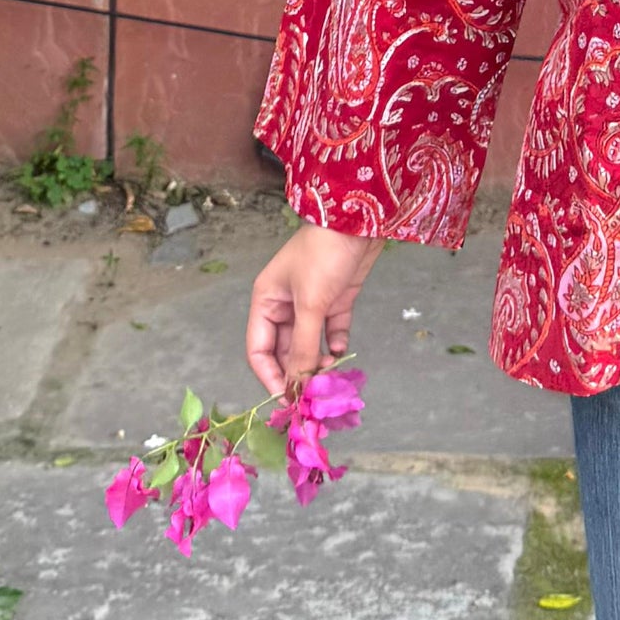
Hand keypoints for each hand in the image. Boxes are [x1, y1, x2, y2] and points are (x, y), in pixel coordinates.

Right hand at [246, 220, 384, 398]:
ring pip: (308, 343)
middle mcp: (284, 304)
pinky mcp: (336, 299)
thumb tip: (296, 384)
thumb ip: (302, 347)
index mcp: (266, 301)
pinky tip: (341, 352)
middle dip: (296, 371)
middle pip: (284, 350)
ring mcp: (311, 302)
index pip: (259, 349)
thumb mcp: (310, 304)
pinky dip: (335, 344)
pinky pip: (331, 330)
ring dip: (316, 360)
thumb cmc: (324, 255)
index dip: (270, 376)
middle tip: (312, 393)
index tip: (287, 398)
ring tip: (329, 374)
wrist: (360, 221)